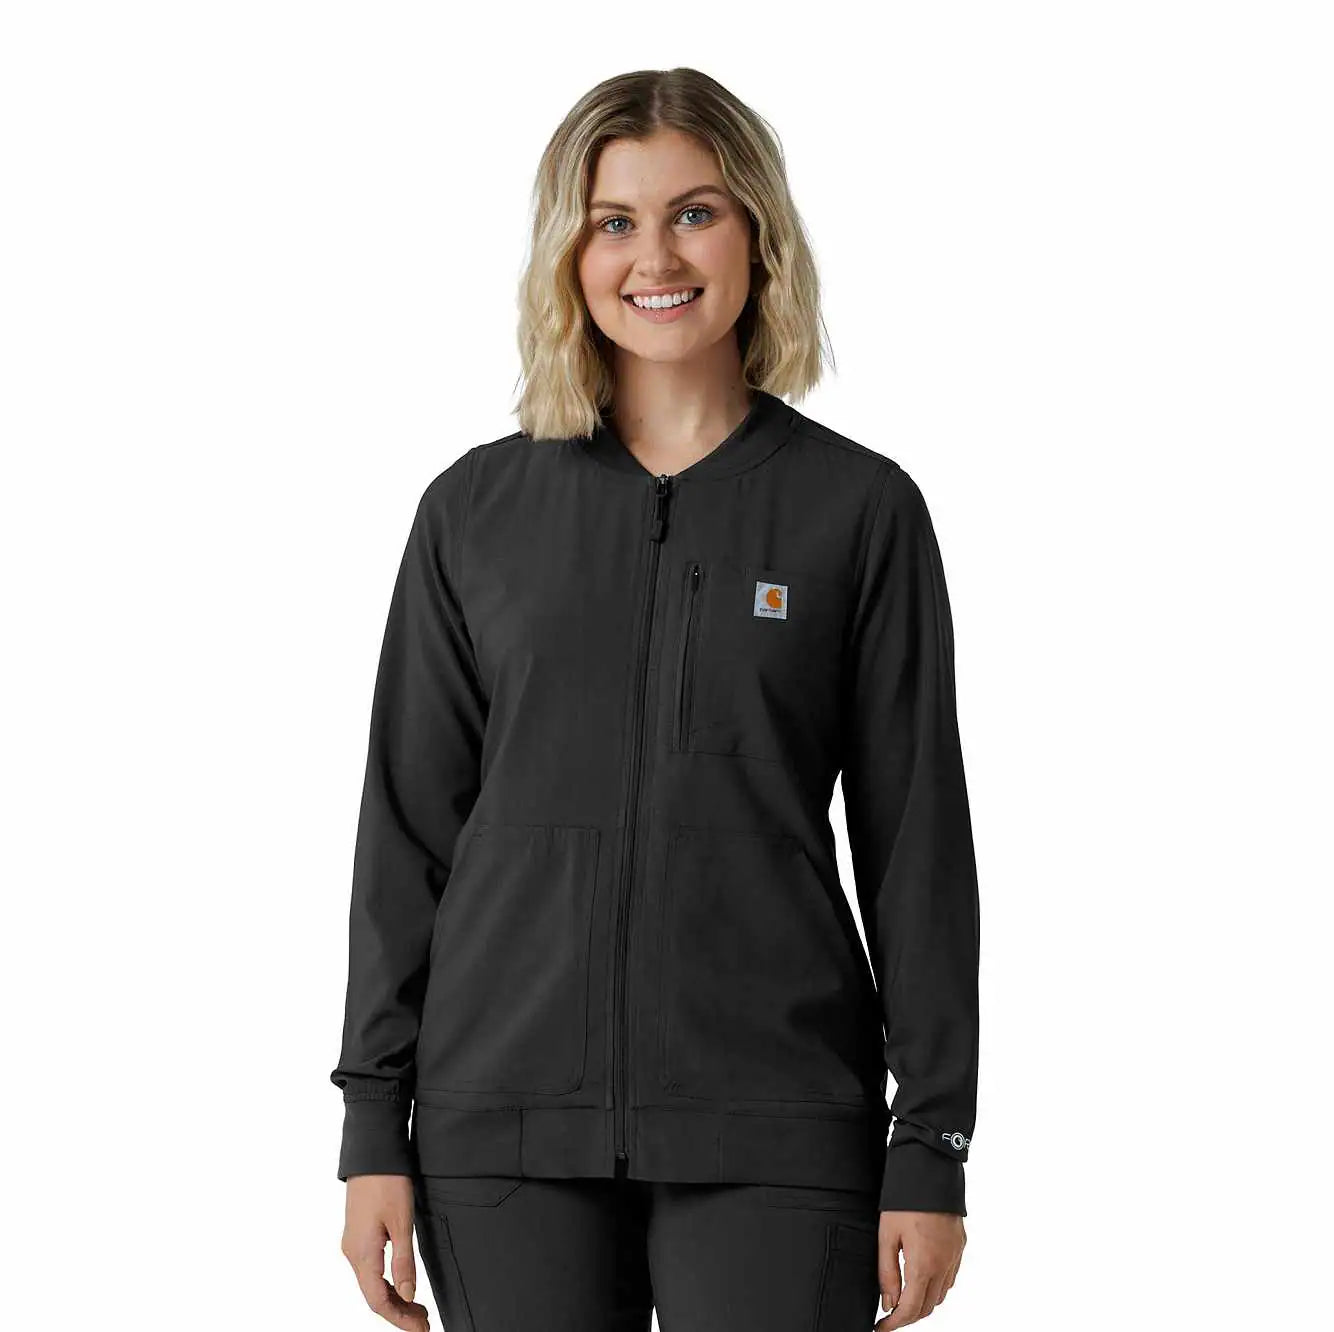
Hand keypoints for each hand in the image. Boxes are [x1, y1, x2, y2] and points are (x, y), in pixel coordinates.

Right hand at [341, 1174, 430, 1330]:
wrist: (372, 1153)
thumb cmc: (388, 1183)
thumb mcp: (402, 1223)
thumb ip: (404, 1261)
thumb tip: (408, 1294)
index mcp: (362, 1254)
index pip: (379, 1301)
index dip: (400, 1319)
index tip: (421, 1328)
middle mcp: (352, 1253)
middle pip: (374, 1295)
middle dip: (399, 1312)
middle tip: (424, 1322)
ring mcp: (353, 1244)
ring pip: (371, 1283)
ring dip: (393, 1298)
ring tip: (418, 1308)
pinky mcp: (357, 1234)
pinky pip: (369, 1269)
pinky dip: (385, 1282)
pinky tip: (400, 1284)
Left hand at [875, 1210, 965, 1327]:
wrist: (931, 1170)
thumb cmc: (905, 1199)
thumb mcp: (887, 1235)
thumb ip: (887, 1273)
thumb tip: (888, 1303)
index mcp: (923, 1264)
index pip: (910, 1309)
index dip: (894, 1323)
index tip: (881, 1328)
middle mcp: (944, 1265)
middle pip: (928, 1307)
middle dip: (908, 1316)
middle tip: (889, 1315)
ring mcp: (955, 1257)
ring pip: (941, 1295)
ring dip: (923, 1303)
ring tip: (903, 1298)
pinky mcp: (960, 1247)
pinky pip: (950, 1278)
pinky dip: (936, 1287)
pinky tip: (922, 1280)